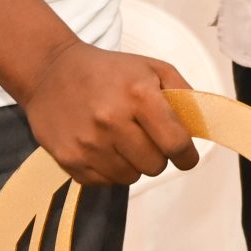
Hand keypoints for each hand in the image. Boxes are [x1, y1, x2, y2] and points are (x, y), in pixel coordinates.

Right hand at [19, 41, 198, 187]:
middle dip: (158, 155)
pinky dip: (110, 170)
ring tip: (123, 140)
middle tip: (148, 139)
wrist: (51, 71)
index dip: (187, 156)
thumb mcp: (152, 68)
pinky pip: (104, 182)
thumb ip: (182, 96)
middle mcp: (112, 121)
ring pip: (130, 177)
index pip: (175, 143)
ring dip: (133, 163)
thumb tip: (199, 127)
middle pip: (154, 165)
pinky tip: (103, 147)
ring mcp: (88, 143)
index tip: (187, 157)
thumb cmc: (109, 70)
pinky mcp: (68, 159)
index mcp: (138, 95)